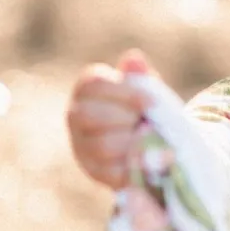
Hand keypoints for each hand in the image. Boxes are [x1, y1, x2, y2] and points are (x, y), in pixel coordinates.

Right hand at [66, 50, 153, 188]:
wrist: (153, 143)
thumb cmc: (147, 110)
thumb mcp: (147, 91)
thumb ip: (140, 78)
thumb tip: (134, 59)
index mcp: (87, 88)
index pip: (95, 85)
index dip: (126, 93)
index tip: (153, 102)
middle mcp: (76, 115)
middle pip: (89, 115)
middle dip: (125, 119)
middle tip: (149, 124)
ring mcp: (81, 145)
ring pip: (100, 146)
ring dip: (132, 144)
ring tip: (153, 141)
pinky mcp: (94, 171)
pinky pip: (110, 171)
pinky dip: (133, 166)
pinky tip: (152, 161)